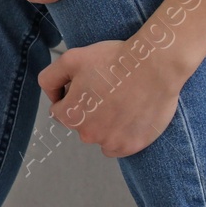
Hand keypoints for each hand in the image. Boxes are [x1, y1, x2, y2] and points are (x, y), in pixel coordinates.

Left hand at [37, 39, 186, 158]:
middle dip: (89, 110)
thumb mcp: (71, 59)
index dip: (73, 95)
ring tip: (123, 102)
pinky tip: (130, 116)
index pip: (60, 110)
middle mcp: (87, 134)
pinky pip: (118, 147)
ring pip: (100, 136)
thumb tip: (52, 97)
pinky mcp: (132, 146)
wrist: (156, 65)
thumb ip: (50, 79)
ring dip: (106, 124)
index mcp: (70, 115)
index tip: (90, 85)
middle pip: (81, 124)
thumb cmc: (114, 60)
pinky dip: (122, 135)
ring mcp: (110, 142)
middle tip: (109, 91)